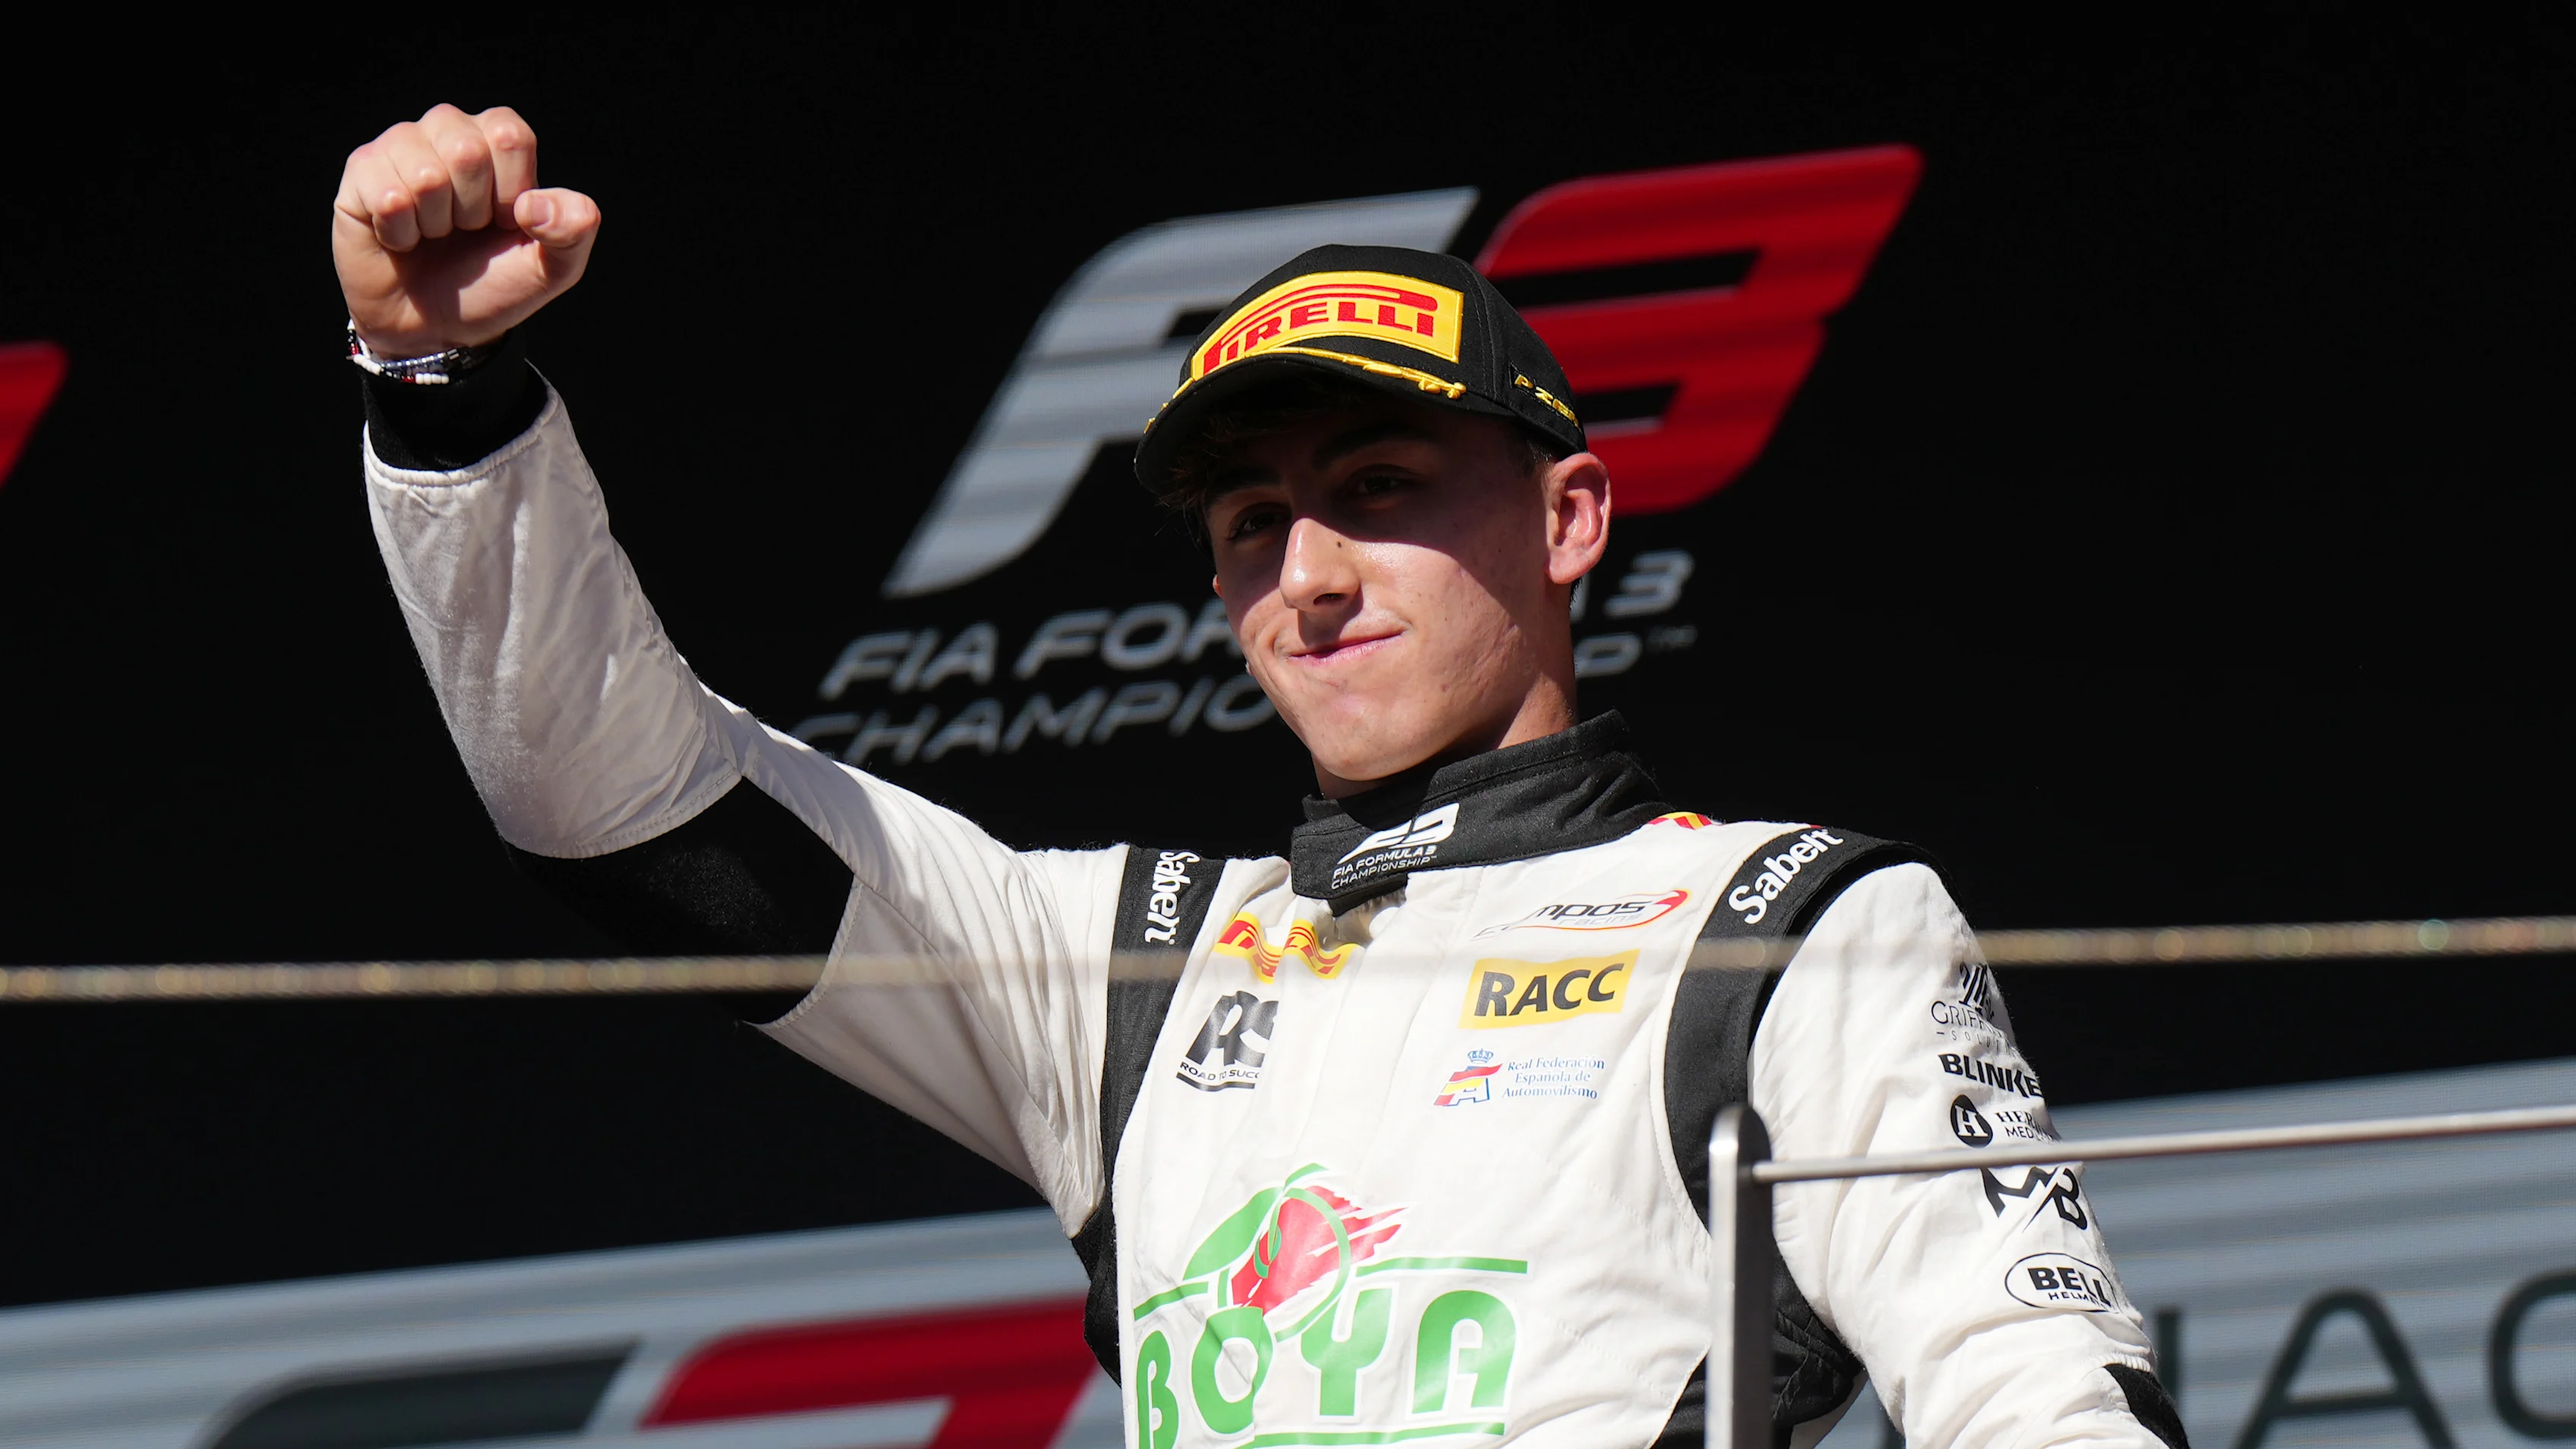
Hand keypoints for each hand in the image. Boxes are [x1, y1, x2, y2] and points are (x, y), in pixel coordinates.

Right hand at [333, 104, 600, 358]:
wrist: (434, 325)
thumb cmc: (491, 284)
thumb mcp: (551, 268)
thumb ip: (574, 230)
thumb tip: (535, 205)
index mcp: (496, 139)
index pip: (510, 136)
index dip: (510, 192)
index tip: (503, 221)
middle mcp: (447, 130)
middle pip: (467, 151)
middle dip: (472, 210)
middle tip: (462, 229)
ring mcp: (399, 146)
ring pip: (426, 175)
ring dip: (435, 223)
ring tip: (432, 233)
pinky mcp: (360, 172)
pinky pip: (388, 197)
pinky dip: (400, 234)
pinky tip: (400, 238)